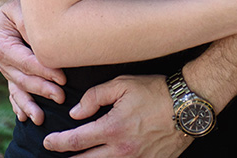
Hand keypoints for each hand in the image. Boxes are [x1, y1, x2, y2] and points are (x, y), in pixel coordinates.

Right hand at [0, 0, 66, 123]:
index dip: (44, 71)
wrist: (7, 12)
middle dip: (43, 90)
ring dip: (29, 105)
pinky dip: (19, 106)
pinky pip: (14, 94)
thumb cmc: (17, 8)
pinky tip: (24, 118)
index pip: (27, 62)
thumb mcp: (20, 9)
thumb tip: (42, 41)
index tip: (63, 77)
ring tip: (40, 118)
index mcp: (4, 47)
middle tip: (61, 97)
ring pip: (19, 91)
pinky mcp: (13, 76)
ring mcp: (7, 72)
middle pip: (24, 80)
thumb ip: (28, 24)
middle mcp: (3, 62)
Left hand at [43, 74, 190, 156]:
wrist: (188, 106)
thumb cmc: (156, 92)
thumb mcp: (122, 85)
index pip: (76, 141)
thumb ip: (94, 97)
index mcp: (113, 129)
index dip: (58, 143)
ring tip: (79, 157)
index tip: (48, 142)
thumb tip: (76, 113)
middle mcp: (122, 150)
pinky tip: (105, 157)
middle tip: (58, 153)